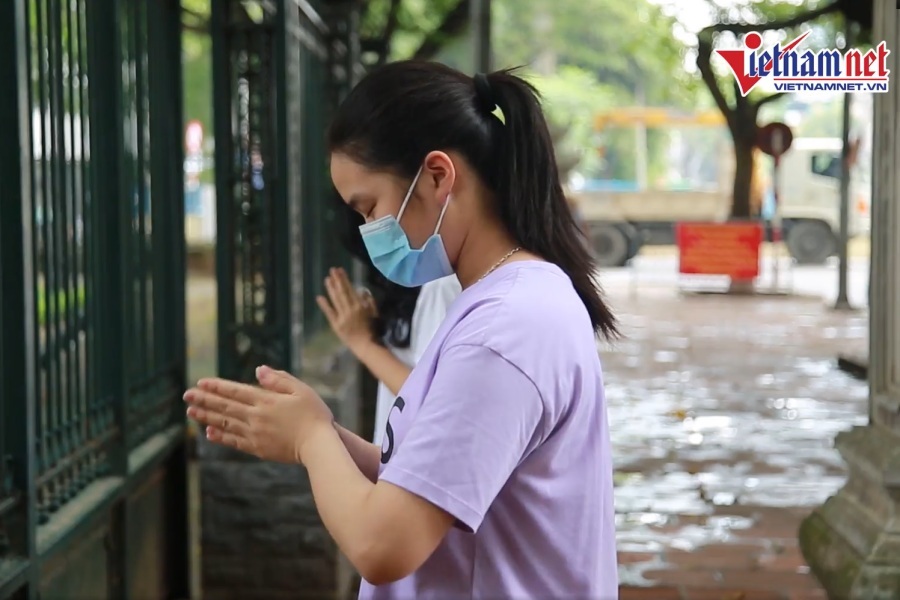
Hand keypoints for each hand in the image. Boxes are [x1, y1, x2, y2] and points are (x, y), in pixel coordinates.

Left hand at [183, 365, 333, 463]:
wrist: (319, 445)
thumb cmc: (314, 415)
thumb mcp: (301, 390)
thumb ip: (279, 379)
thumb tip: (258, 370)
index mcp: (266, 401)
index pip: (236, 391)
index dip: (217, 387)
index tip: (200, 383)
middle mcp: (256, 417)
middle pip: (225, 406)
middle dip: (204, 400)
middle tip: (186, 395)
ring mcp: (255, 434)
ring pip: (225, 423)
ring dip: (206, 417)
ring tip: (190, 412)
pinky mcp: (258, 448)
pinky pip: (234, 441)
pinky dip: (220, 436)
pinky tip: (209, 432)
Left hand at [317, 267, 376, 350]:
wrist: (365, 345)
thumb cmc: (372, 329)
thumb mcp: (374, 313)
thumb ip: (369, 301)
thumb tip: (362, 290)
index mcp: (360, 306)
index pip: (350, 289)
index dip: (344, 279)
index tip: (340, 270)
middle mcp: (350, 310)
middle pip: (342, 292)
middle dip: (337, 280)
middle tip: (332, 269)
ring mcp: (342, 317)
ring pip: (335, 300)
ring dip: (331, 289)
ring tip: (327, 279)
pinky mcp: (336, 325)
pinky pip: (329, 313)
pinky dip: (324, 305)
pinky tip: (319, 297)